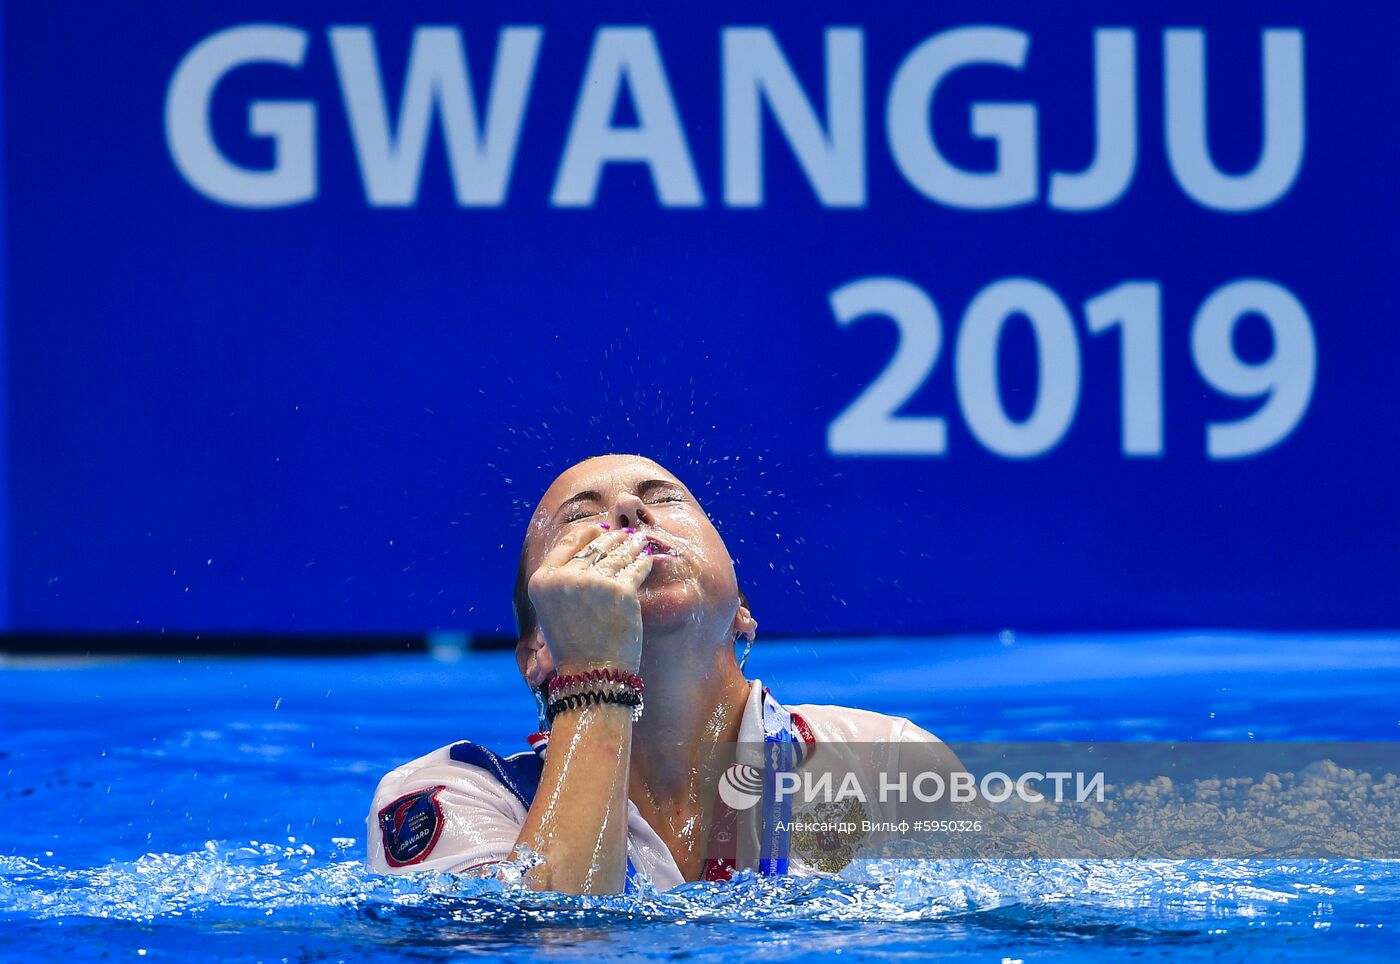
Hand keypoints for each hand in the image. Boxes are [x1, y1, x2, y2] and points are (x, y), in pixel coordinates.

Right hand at [527, 526, 652, 673]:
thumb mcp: (554, 609)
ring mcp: (594, 583)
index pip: (567, 542)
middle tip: (626, 534)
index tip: (599, 529)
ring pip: (618, 553)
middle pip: (594, 545)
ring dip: (632, 544)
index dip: (586, 533)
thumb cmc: (574, 646)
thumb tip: (588, 544)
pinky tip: (648, 559)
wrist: (592, 676)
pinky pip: (636, 568)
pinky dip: (644, 562)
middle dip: (612, 538)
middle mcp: (565, 578)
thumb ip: (565, 579)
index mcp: (542, 581)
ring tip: (640, 541)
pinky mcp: (621, 591)